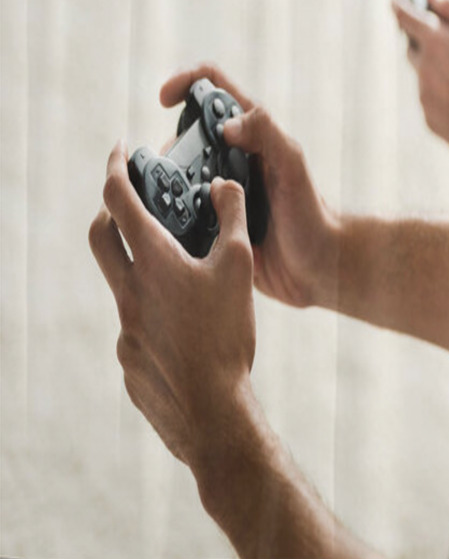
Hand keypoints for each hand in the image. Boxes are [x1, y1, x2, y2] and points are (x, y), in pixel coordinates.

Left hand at [89, 141, 256, 470]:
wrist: (212, 410)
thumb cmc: (227, 335)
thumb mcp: (239, 268)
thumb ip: (232, 218)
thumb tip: (223, 185)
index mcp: (153, 262)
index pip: (119, 199)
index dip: (117, 167)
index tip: (120, 149)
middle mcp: (128, 291)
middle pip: (100, 236)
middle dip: (110, 212)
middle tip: (130, 204)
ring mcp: (123, 328)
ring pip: (120, 283)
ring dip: (137, 267)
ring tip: (175, 274)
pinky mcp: (128, 358)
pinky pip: (132, 322)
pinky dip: (149, 310)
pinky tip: (183, 328)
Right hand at [159, 66, 340, 308]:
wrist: (316, 268)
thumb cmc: (312, 215)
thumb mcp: (293, 168)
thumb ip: (267, 135)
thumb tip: (228, 126)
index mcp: (254, 134)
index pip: (213, 87)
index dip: (186, 81)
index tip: (163, 100)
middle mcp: (234, 156)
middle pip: (186, 132)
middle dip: (171, 145)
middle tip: (171, 172)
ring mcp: (223, 187)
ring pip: (178, 171)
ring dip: (167, 181)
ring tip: (173, 202)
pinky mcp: (214, 217)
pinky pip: (180, 207)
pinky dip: (170, 210)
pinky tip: (170, 222)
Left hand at [392, 0, 448, 154]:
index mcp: (431, 41)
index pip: (405, 17)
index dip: (398, 6)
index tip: (394, 1)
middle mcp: (421, 64)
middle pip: (412, 48)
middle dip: (423, 45)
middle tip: (443, 47)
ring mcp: (421, 89)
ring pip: (423, 74)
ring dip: (435, 72)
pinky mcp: (425, 110)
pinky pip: (430, 97)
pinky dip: (442, 95)